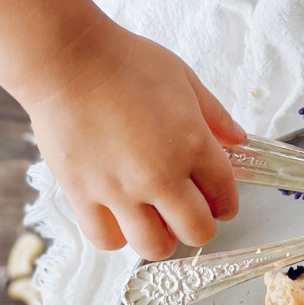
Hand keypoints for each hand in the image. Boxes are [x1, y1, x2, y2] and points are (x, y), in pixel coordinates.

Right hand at [25, 22, 245, 260]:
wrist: (65, 57)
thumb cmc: (123, 62)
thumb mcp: (182, 78)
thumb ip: (215, 115)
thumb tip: (238, 140)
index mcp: (192, 146)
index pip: (225, 197)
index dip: (224, 203)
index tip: (217, 202)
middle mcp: (160, 176)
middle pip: (197, 232)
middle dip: (198, 226)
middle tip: (187, 212)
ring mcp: (121, 190)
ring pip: (155, 247)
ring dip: (160, 238)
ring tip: (152, 219)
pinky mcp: (84, 195)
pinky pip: (106, 240)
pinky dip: (116, 236)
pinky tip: (118, 218)